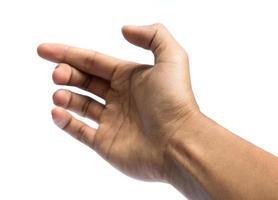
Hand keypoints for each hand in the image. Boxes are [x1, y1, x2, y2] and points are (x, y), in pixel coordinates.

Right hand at [37, 23, 199, 181]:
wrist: (179, 143)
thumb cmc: (175, 101)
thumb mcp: (172, 57)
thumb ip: (153, 36)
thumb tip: (124, 29)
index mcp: (130, 77)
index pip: (93, 61)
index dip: (69, 53)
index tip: (45, 50)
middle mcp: (120, 98)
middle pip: (85, 81)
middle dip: (67, 73)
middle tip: (58, 74)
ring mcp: (112, 121)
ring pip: (80, 105)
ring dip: (66, 96)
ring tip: (59, 93)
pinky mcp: (106, 143)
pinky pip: (80, 131)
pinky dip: (65, 122)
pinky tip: (57, 112)